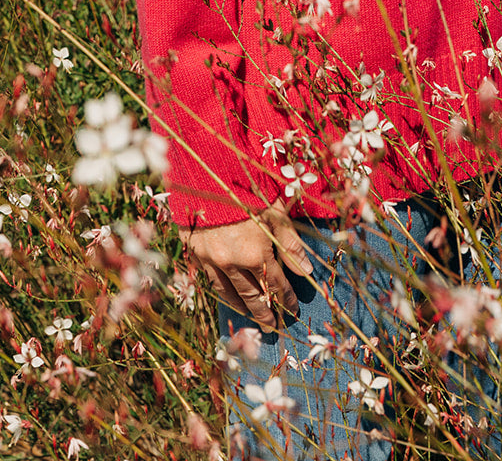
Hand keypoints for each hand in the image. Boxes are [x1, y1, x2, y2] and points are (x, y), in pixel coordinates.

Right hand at [180, 200, 313, 330]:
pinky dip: (222, 293)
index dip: (285, 299)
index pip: (275, 285)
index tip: (293, 311)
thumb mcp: (276, 212)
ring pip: (229, 293)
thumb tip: (306, 271)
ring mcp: (211, 261)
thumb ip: (290, 244)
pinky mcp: (195, 254)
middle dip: (265, 312)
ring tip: (252, 319)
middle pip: (252, 296)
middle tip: (273, 327)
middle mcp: (232, 263)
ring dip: (243, 308)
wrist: (204, 173)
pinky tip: (228, 298)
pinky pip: (210, 281)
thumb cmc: (247, 188)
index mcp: (256, 253)